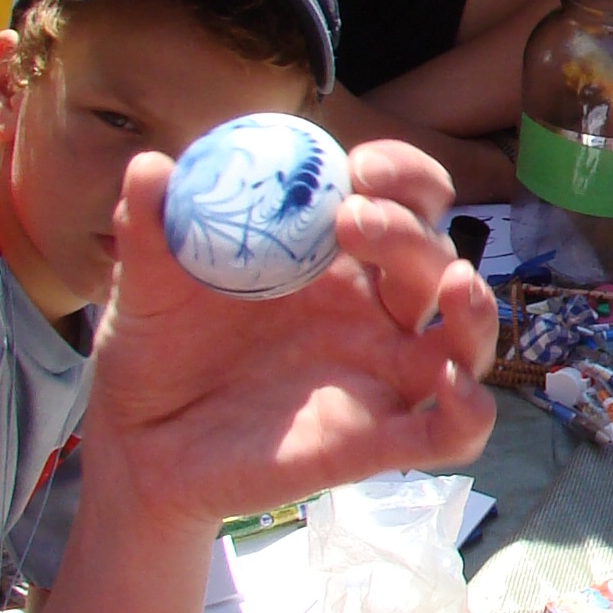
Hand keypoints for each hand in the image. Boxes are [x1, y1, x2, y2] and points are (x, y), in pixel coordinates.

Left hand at [85, 139, 498, 532]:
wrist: (136, 444)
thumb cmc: (155, 353)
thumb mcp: (144, 281)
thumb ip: (150, 225)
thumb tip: (152, 167)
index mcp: (331, 259)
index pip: (400, 200)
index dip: (401, 174)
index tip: (361, 167)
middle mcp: (370, 312)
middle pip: (432, 258)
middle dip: (409, 229)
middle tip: (352, 220)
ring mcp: (380, 376)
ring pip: (464, 339)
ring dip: (475, 308)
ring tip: (457, 285)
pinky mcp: (377, 441)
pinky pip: (452, 433)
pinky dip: (470, 411)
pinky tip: (453, 387)